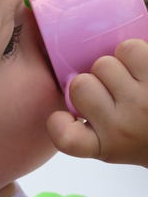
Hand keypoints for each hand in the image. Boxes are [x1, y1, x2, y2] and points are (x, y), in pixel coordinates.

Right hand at [46, 39, 147, 167]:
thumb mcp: (112, 144)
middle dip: (90, 81)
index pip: (66, 139)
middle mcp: (121, 127)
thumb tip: (68, 81)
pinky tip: (138, 67)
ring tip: (126, 78)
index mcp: (104, 146)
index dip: (57, 123)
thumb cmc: (141, 133)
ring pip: (103, 64)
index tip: (68, 118)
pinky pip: (129, 49)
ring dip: (112, 65)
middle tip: (108, 91)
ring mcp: (141, 102)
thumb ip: (86, 126)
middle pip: (79, 85)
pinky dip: (130, 53)